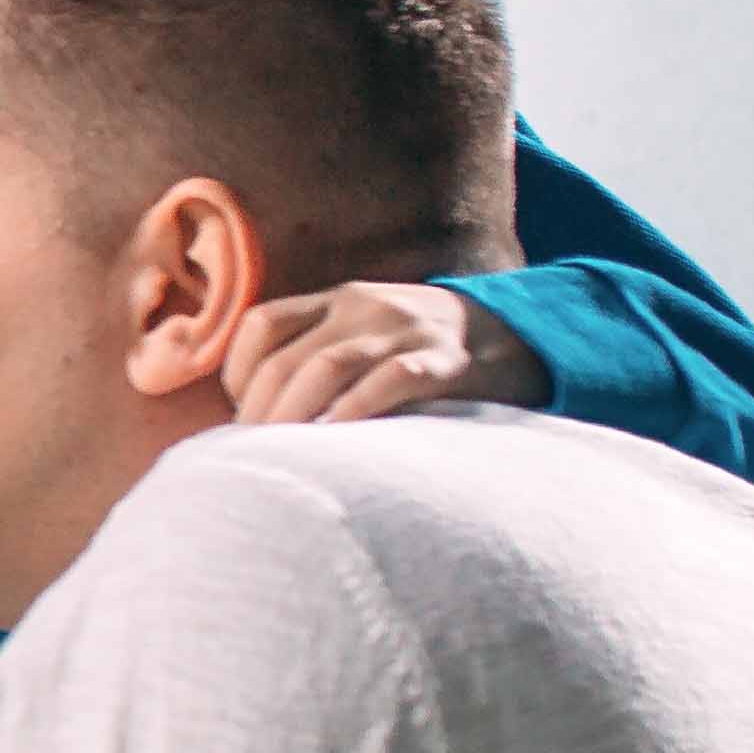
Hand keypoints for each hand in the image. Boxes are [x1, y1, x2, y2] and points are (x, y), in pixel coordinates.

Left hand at [222, 282, 542, 426]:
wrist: (516, 336)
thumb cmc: (420, 351)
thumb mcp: (365, 332)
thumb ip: (317, 352)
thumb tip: (253, 411)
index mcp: (336, 299)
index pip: (262, 325)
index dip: (237, 371)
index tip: (239, 413)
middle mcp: (364, 307)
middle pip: (286, 358)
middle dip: (260, 410)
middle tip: (251, 452)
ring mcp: (405, 330)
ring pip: (326, 368)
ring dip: (293, 415)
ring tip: (280, 453)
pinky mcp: (444, 360)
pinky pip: (391, 381)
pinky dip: (356, 410)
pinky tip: (337, 437)